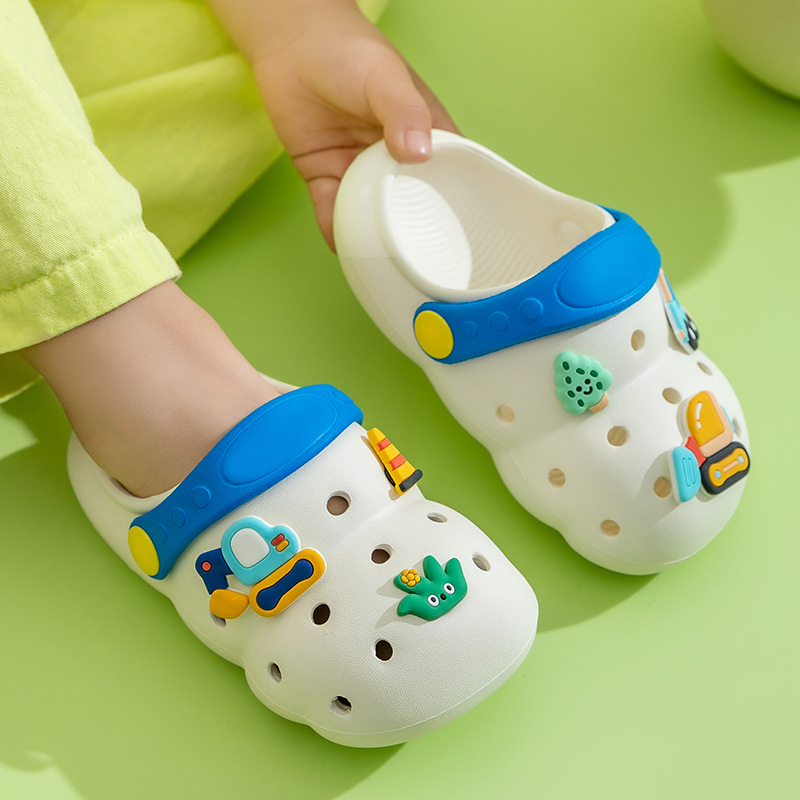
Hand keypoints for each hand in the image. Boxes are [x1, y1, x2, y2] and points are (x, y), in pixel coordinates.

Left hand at [249, 3, 458, 248]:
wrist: (291, 42)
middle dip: (412, 231)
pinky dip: (336, 228)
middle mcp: (397, 161)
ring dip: (373, 237)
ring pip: (371, 214)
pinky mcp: (326, 176)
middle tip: (418, 260)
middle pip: (409, 204)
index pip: (449, 178)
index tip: (460, 237)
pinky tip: (344, 246)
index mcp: (425, 137)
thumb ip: (404, 112)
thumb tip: (419, 153)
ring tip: (382, 264)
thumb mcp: (386, 79)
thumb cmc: (349, 52)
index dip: (456, 207)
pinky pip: (332, 210)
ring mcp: (361, 171)